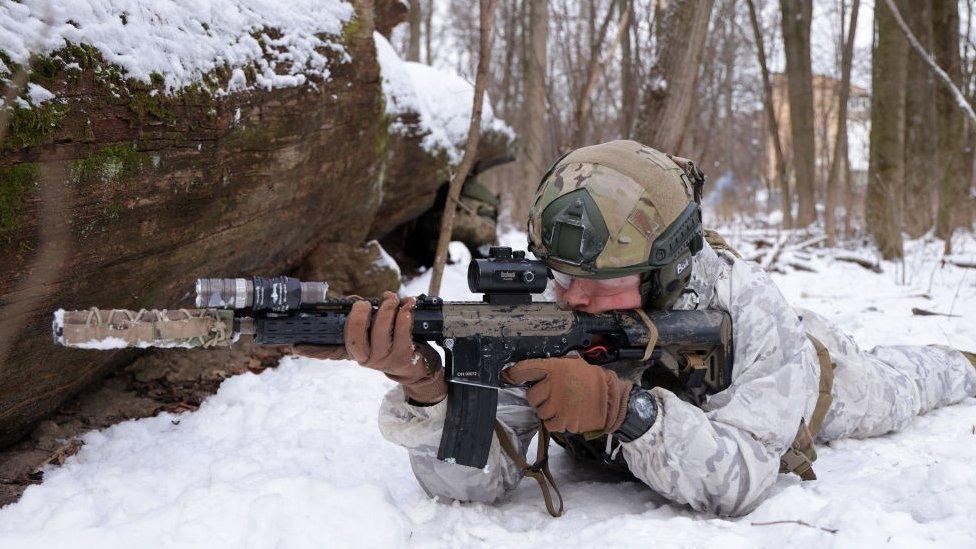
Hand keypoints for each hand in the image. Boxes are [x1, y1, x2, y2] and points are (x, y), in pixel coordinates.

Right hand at [296, 291, 446, 403]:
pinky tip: (407, 306)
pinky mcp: (403, 357)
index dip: (312, 349)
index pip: (329, 351)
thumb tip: (353, 302)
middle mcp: (364, 358)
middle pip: (354, 338)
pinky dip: (405, 315)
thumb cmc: (391, 342)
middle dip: (358, 316)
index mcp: (354, 351)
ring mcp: (383, 360)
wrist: (415, 366)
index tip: (296, 346)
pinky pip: (402, 333)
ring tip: (391, 298)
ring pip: (381, 332)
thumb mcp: (374, 332)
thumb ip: (364, 318)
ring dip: (387, 310)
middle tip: (363, 303)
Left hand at [504, 357, 632, 433]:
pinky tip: (565, 416)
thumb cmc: (593, 380)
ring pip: (540, 412)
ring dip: (547, 411)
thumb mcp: (575, 364)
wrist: (610, 399)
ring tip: (561, 407)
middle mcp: (552, 386)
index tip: (509, 375)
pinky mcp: (563, 421)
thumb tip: (539, 371)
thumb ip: (556, 367)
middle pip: (531, 396)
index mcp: (555, 369)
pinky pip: (550, 424)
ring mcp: (557, 405)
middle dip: (538, 398)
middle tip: (550, 397)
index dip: (516, 373)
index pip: (527, 369)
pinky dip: (555, 422)